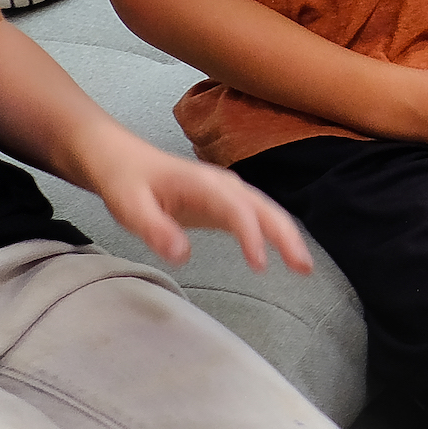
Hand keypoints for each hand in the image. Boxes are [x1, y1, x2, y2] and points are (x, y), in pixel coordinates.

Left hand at [94, 147, 314, 273]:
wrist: (124, 161)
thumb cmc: (127, 182)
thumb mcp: (130, 207)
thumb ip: (155, 230)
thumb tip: (182, 256)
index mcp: (203, 184)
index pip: (236, 209)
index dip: (251, 235)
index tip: (259, 265)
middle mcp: (223, 185)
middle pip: (265, 208)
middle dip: (287, 236)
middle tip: (303, 268)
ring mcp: (228, 193)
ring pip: (267, 212)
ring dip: (287, 236)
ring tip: (303, 267)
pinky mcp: (225, 203)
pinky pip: (258, 217)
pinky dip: (275, 235)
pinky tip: (284, 254)